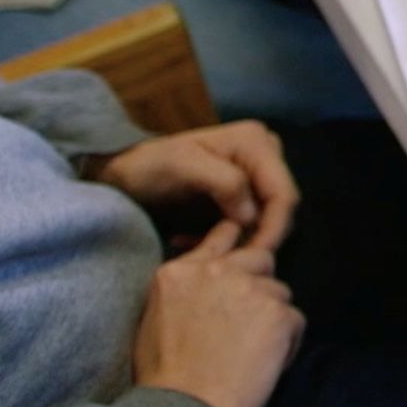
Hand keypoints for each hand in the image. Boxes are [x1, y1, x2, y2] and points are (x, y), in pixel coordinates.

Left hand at [95, 121, 299, 251]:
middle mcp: (264, 156)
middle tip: (222, 262)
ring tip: (200, 250)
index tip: (251, 260)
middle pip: (280, 209)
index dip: (274, 229)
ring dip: (238, 242)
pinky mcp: (241, 197)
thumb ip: (223, 182)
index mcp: (256, 143)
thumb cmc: (148, 166)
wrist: (122, 174)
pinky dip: (226, 240)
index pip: (283, 194)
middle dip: (256, 239)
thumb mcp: (182, 166)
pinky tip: (196, 242)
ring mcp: (254, 176)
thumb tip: (252, 215)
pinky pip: (249, 226)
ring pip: (266, 221)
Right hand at [134, 220, 301, 406]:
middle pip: (261, 259)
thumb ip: (184, 286)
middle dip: (259, 283)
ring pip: (280, 291)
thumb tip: (203, 278)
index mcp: (181, 271)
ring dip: (272, 315)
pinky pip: (295, 320)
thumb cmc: (165, 375)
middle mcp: (218, 271)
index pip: (225, 233)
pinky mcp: (279, 313)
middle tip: (247, 321)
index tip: (241, 267)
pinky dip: (287, 342)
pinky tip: (265, 363)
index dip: (238, 250)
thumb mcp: (155, 317)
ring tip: (251, 350)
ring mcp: (251, 289)